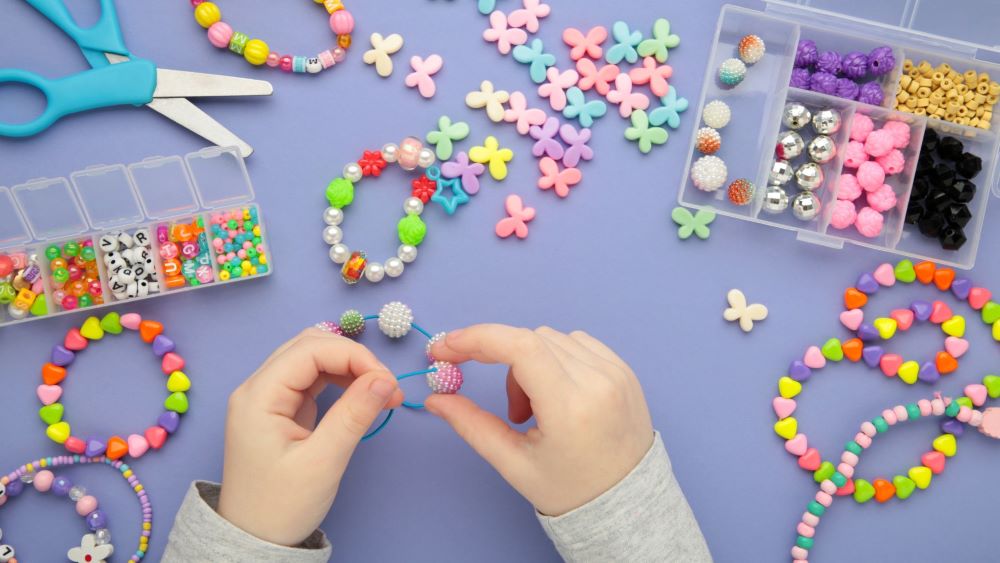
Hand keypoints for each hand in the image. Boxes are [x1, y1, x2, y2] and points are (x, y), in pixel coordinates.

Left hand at [217, 328, 403, 545]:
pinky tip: (362, 395)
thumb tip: (385, 379)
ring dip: (349, 366)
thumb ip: (353, 416)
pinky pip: (312, 378)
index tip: (387, 382)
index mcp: (258, 396)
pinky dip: (341, 380)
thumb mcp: (322, 463)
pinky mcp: (280, 408)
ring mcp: (267, 397)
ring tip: (380, 392)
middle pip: (310, 345)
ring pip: (312, 358)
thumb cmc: (281, 507)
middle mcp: (258, 388)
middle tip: (386, 387)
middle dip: (353, 357)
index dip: (354, 356)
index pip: (310, 350)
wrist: (252, 540)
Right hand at [426, 325, 653, 515]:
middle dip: (500, 360)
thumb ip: (471, 425)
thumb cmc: (570, 490)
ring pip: (552, 338)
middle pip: (530, 340)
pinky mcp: (624, 369)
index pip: (520, 347)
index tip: (447, 347)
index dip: (478, 339)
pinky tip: (554, 394)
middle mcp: (598, 381)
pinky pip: (577, 342)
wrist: (627, 504)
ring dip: (528, 363)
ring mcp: (616, 372)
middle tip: (503, 406)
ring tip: (534, 411)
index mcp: (571, 408)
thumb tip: (434, 398)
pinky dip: (554, 358)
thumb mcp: (514, 464)